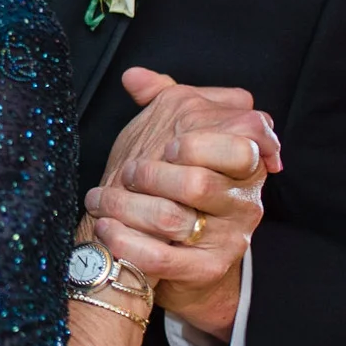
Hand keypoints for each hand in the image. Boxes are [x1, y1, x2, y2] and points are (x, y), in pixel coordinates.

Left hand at [82, 68, 276, 342]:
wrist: (184, 246)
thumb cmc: (180, 182)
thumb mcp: (181, 134)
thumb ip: (165, 99)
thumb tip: (133, 76)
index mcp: (246, 161)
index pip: (244, 140)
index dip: (201, 141)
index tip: (169, 145)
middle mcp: (245, 200)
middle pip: (199, 182)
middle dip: (150, 174)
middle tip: (126, 171)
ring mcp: (229, 237)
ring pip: (172, 218)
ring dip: (125, 205)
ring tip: (99, 198)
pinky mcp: (207, 268)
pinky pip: (162, 256)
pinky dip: (127, 242)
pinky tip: (105, 228)